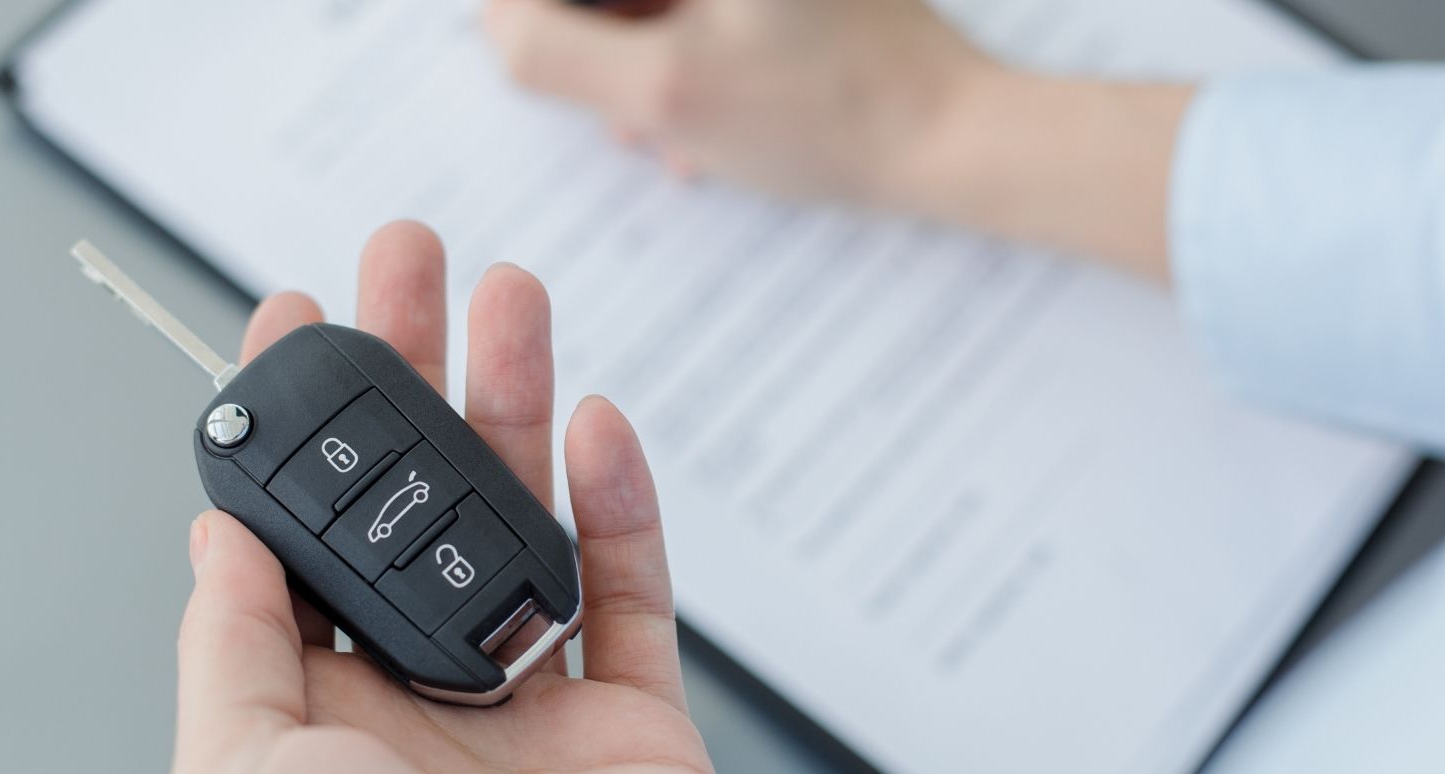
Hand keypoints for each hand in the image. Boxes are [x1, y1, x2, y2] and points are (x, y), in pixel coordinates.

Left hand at [172, 221, 711, 772]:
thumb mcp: (244, 761)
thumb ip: (231, 647)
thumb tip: (219, 536)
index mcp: (325, 702)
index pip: (311, 533)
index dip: (307, 426)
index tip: (300, 320)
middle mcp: (429, 691)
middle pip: (422, 498)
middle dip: (415, 371)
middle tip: (408, 264)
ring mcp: (534, 701)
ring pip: (527, 523)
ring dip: (519, 402)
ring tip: (509, 296)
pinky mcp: (634, 718)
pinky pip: (635, 594)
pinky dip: (622, 504)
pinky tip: (598, 425)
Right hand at [483, 0, 1191, 279]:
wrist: (950, 137)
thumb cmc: (825, 114)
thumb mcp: (665, 91)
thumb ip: (550, 50)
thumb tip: (493, 23)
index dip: (536, 21)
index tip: (543, 66)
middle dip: (594, 37)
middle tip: (620, 111)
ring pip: (649, 5)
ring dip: (633, 56)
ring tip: (665, 129)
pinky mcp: (779, 1)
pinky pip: (692, 16)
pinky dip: (677, 59)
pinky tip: (695, 123)